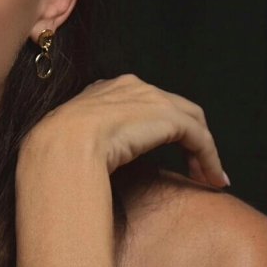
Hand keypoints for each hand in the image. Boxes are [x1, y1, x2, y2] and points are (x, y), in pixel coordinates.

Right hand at [24, 74, 228, 187]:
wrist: (61, 148)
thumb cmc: (54, 154)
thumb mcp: (65, 143)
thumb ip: (81, 145)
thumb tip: (80, 166)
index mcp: (102, 90)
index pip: (140, 103)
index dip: (156, 127)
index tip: (159, 151)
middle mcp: (129, 87)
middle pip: (170, 109)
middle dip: (186, 136)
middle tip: (195, 167)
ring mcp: (150, 99)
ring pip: (190, 122)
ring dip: (203, 151)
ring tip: (209, 177)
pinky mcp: (168, 117)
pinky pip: (199, 138)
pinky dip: (210, 158)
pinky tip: (212, 180)